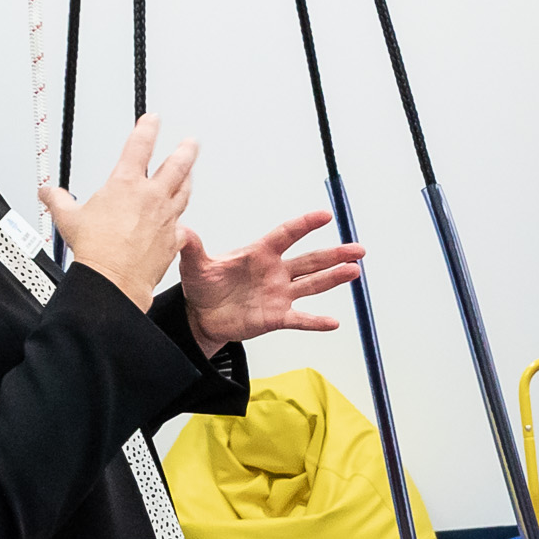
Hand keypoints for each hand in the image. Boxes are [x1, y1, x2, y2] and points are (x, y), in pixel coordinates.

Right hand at [37, 115, 196, 303]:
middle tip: (191, 142)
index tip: (153, 119)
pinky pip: (182, 227)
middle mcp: (151, 197)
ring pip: (185, 192)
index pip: (139, 146)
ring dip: (188, 180)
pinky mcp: (174, 239)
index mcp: (126, 185)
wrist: (115, 279)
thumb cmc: (95, 249)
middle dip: (186, 150)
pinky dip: (181, 222)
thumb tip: (47, 193)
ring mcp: (166, 217)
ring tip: (190, 173)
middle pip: (177, 165)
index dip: (147, 128)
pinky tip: (181, 222)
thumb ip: (58, 200)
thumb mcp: (68, 218)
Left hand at [180, 206, 363, 349]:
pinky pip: (300, 319)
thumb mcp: (194, 265)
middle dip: (334, 254)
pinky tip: (334, 322)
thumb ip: (192, 248)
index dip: (304, 225)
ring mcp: (279, 294)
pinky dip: (316, 321)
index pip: (286, 235)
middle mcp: (275, 272)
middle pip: (310, 260)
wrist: (202, 316)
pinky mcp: (276, 317)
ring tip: (354, 271)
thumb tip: (180, 230)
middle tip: (358, 249)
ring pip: (312, 284)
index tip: (324, 216)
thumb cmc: (202, 286)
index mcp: (259, 253)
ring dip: (333, 279)